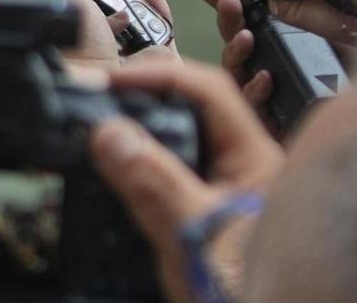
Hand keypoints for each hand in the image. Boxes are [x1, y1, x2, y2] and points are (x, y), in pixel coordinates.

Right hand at [89, 62, 284, 302]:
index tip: (112, 82)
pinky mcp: (208, 213)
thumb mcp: (193, 236)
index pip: (210, 90)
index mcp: (257, 160)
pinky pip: (174, 170)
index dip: (159, 76)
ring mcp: (228, 191)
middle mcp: (247, 168)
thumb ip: (153, 183)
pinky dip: (143, 163)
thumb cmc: (241, 289)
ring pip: (182, 141)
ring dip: (142, 131)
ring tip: (100, 131)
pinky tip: (116, 172)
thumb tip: (109, 133)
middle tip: (99, 101)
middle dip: (146, 98)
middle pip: (195, 109)